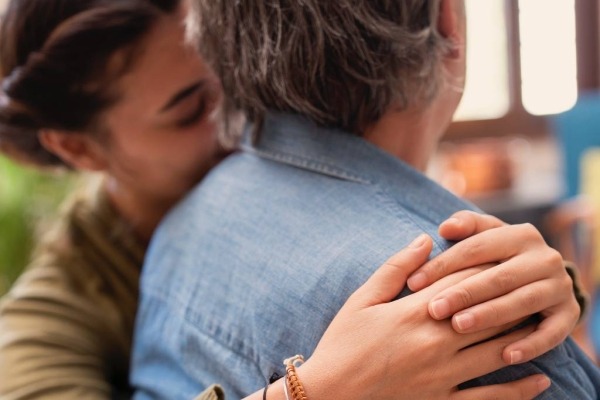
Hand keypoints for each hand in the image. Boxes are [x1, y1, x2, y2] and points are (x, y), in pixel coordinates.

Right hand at [293, 235, 549, 399]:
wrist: (328, 394)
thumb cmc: (342, 342)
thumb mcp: (362, 299)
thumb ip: (396, 268)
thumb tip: (424, 240)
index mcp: (414, 313)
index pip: (462, 282)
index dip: (486, 267)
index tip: (505, 257)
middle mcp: (435, 342)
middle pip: (487, 314)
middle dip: (512, 297)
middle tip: (532, 285)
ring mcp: (441, 375)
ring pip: (496, 351)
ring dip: (523, 335)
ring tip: (540, 322)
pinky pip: (488, 398)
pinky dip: (517, 390)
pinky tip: (538, 378)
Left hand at [406, 211, 578, 364]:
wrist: (545, 278)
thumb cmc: (499, 257)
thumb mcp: (485, 236)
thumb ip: (466, 227)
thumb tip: (445, 227)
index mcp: (519, 235)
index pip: (476, 248)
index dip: (443, 265)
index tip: (413, 283)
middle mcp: (544, 257)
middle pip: (499, 276)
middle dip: (464, 293)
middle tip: (434, 309)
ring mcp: (559, 286)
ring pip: (522, 302)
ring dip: (490, 316)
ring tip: (459, 327)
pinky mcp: (569, 314)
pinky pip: (552, 333)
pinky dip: (530, 345)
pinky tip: (504, 356)